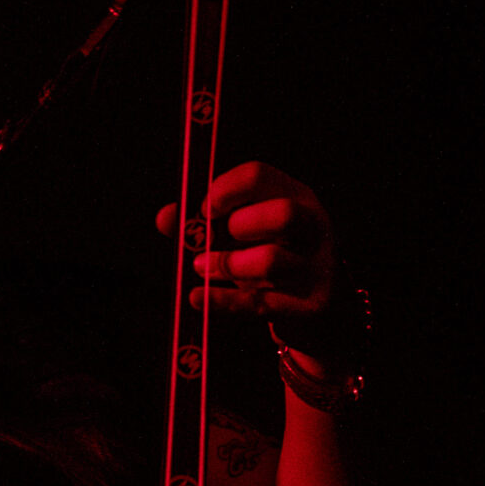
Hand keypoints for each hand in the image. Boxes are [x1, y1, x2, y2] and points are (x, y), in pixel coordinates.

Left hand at [156, 160, 333, 345]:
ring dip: (227, 265)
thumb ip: (201, 224)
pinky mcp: (312, 305)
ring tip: (204, 269)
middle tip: (211, 241)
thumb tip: (166, 217)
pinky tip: (198, 298)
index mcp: (294, 195)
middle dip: (238, 226)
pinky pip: (264, 303)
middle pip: (283, 213)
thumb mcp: (237, 235)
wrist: (309, 309)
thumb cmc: (266, 259)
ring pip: (272, 260)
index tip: (204, 210)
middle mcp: (313, 225)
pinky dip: (224, 301)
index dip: (223, 191)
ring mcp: (318, 266)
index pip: (258, 176)